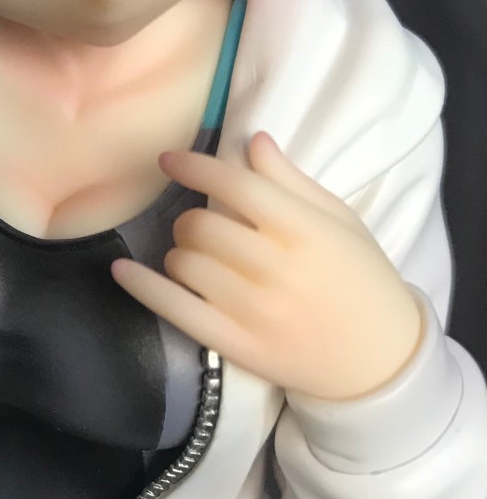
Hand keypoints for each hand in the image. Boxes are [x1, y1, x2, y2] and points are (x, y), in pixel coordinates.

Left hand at [111, 132, 423, 401]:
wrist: (377, 357)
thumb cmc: (360, 278)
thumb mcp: (339, 221)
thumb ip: (292, 181)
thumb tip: (252, 141)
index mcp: (305, 230)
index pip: (235, 186)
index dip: (194, 166)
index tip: (168, 159)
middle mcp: (275, 268)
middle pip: (202, 226)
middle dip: (192, 219)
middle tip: (203, 227)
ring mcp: (252, 309)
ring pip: (184, 263)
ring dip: (179, 252)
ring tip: (197, 258)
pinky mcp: (234, 343)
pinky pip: (174, 309)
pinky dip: (141, 287)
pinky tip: (121, 270)